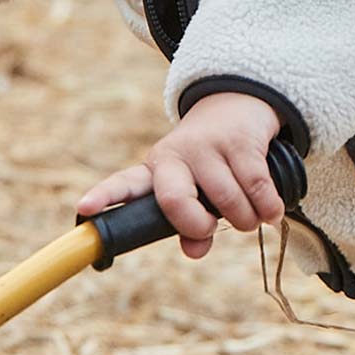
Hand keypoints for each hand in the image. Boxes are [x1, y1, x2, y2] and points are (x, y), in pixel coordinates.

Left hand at [76, 93, 284, 261]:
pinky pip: (257, 188)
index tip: (85, 209)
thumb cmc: (211, 162)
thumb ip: (190, 227)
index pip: (126, 184)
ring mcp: (207, 146)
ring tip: (250, 216)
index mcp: (156, 170)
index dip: (105, 197)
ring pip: (227, 202)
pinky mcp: (239, 140)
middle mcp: (175, 156)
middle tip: (210, 227)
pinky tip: (270, 210)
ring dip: (246, 221)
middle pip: (175, 202)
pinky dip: (268, 208)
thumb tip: (196, 251)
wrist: (239, 103)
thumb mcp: (195, 192)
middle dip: (197, 225)